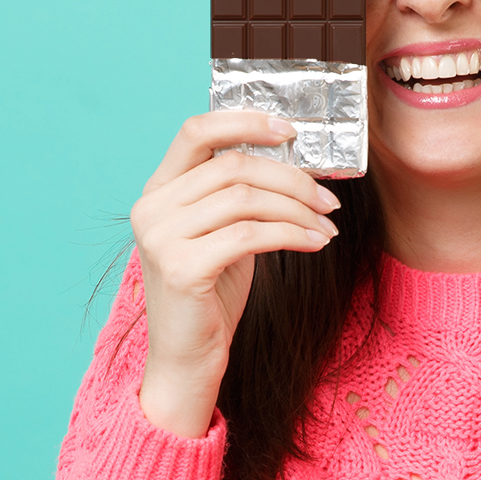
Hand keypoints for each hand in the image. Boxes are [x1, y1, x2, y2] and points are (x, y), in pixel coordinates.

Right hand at [130, 111, 340, 437]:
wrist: (187, 358)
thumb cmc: (210, 293)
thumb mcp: (221, 232)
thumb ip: (237, 195)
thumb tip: (293, 164)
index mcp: (158, 190)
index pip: (196, 131)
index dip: (245, 121)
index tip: (291, 130)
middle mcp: (152, 208)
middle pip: (234, 166)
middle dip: (292, 179)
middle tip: (328, 200)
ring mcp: (162, 238)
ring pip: (247, 199)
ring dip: (298, 209)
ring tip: (326, 226)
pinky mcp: (182, 268)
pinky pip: (251, 235)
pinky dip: (291, 234)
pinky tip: (314, 242)